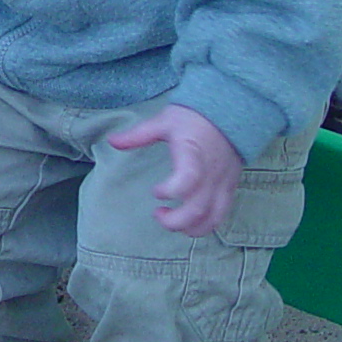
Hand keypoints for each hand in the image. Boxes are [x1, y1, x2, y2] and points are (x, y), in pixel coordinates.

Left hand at [109, 106, 243, 235]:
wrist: (229, 112)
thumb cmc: (194, 117)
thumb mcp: (163, 121)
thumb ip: (138, 135)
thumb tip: (111, 141)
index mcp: (194, 154)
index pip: (188, 179)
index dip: (170, 191)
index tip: (156, 191)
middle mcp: (211, 173)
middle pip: (197, 209)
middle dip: (174, 221)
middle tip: (158, 214)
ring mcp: (223, 183)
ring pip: (212, 218)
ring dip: (190, 228)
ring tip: (172, 221)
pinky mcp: (230, 188)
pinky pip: (221, 215)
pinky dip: (205, 225)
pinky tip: (189, 222)